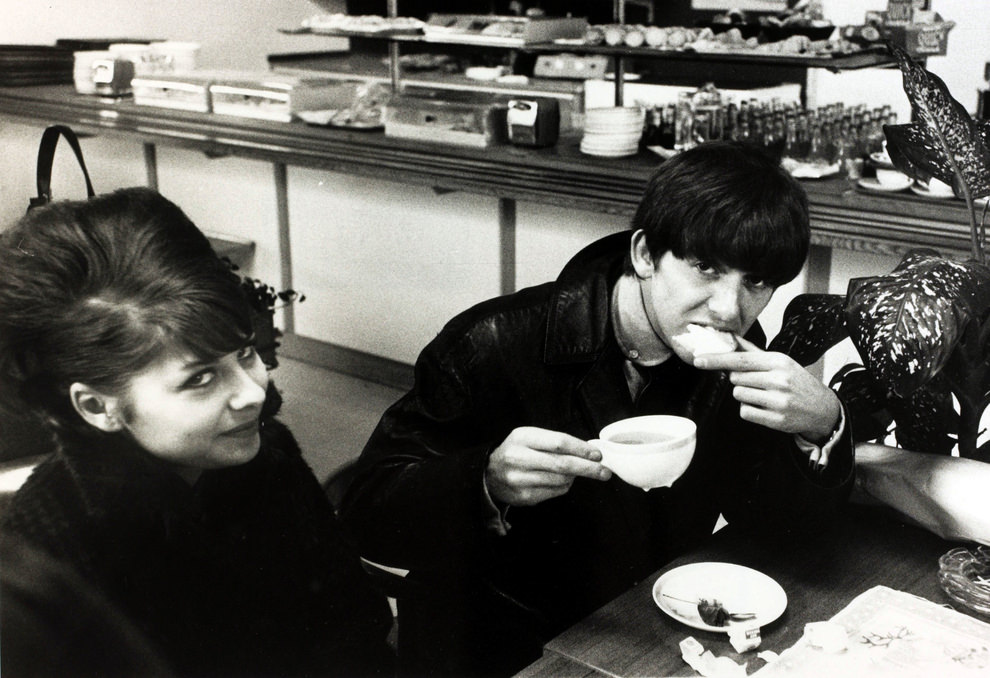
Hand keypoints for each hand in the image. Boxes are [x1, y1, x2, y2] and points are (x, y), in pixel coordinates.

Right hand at [486, 427, 611, 506]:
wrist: (489, 474)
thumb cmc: (517, 451)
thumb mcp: (530, 438)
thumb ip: (555, 442)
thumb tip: (589, 452)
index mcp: (522, 438)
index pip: (558, 442)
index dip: (581, 449)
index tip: (597, 454)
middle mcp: (519, 458)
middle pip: (562, 464)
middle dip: (588, 468)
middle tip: (605, 472)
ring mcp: (520, 480)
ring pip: (561, 480)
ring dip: (575, 477)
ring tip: (575, 473)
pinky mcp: (524, 497)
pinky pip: (555, 492)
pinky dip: (564, 487)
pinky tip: (560, 481)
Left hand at [693, 335, 840, 442]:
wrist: (822, 409)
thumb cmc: (796, 382)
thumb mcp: (779, 362)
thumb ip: (752, 351)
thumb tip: (728, 337)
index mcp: (777, 361)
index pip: (739, 359)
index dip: (716, 359)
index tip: (698, 359)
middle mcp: (778, 379)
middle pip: (735, 378)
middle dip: (740, 380)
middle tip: (757, 383)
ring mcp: (778, 400)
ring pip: (738, 394)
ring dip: (745, 395)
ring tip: (763, 395)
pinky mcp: (776, 420)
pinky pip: (744, 412)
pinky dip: (749, 410)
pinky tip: (764, 408)